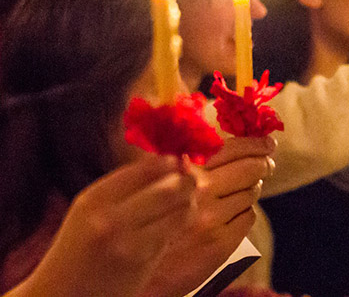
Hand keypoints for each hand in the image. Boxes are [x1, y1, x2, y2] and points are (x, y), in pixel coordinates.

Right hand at [16, 156, 193, 296]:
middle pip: (171, 187)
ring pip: (180, 210)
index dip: (170, 162)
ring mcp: (128, 241)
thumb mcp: (91, 210)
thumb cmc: (80, 248)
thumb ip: (126, 186)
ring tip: (184, 204)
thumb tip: (172, 161)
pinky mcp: (143, 262)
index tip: (178, 161)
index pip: (148, 167)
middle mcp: (110, 218)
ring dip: (188, 204)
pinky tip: (172, 226)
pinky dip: (179, 226)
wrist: (61, 294)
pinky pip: (173, 233)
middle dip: (187, 182)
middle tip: (191, 182)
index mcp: (95, 198)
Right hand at [142, 137, 274, 296]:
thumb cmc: (138, 224)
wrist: (130, 272)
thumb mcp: (148, 185)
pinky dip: (244, 211)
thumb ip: (174, 162)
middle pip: (250, 169)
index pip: (232, 149)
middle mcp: (200, 194)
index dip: (254, 144)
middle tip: (267, 160)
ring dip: (250, 187)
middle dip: (263, 162)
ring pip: (250, 193)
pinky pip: (248, 218)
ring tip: (246, 186)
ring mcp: (212, 221)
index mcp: (184, 173)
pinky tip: (233, 212)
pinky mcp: (220, 245)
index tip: (266, 141)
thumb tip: (205, 138)